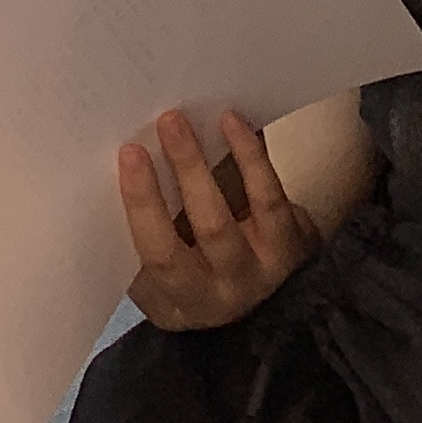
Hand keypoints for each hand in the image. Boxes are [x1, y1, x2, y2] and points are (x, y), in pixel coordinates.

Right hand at [118, 106, 321, 332]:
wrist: (259, 305)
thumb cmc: (187, 276)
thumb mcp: (153, 278)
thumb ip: (139, 233)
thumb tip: (126, 157)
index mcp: (180, 302)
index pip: (160, 256)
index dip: (145, 204)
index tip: (129, 154)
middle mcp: (228, 291)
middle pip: (210, 229)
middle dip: (186, 170)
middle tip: (166, 122)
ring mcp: (268, 269)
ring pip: (248, 211)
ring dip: (217, 161)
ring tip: (198, 117)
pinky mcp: (295, 244)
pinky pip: (272, 197)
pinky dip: (253, 157)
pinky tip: (233, 123)